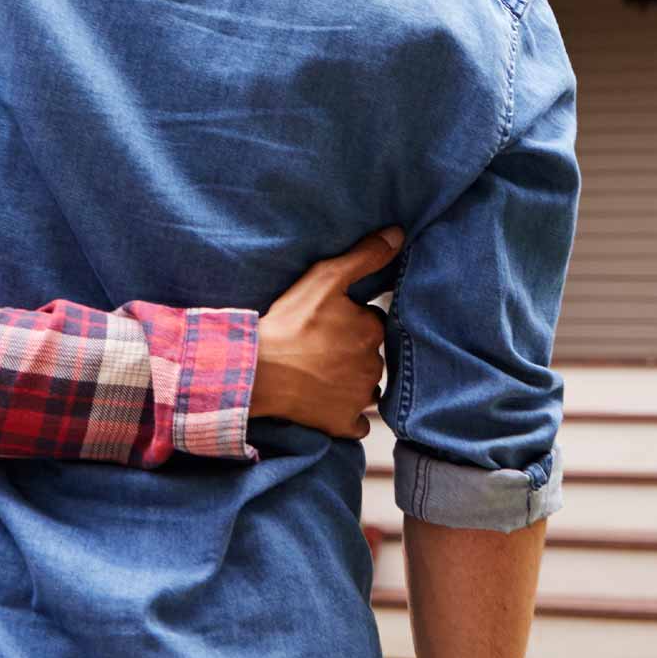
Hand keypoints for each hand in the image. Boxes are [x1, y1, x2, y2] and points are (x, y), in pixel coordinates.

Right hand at [250, 227, 403, 437]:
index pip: (372, 322)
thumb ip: (365, 256)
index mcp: (371, 331)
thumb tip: (398, 235)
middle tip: (323, 346)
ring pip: (366, 386)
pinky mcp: (343, 423)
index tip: (331, 320)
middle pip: (370, 354)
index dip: (353, 320)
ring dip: (353, 381)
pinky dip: (348, 414)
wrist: (258, 371)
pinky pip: (356, 422)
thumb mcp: (326, 278)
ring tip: (323, 372)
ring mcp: (359, 398)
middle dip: (354, 350)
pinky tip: (329, 402)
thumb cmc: (290, 322)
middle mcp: (373, 366)